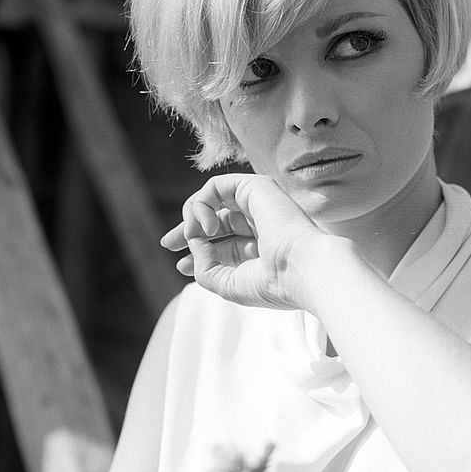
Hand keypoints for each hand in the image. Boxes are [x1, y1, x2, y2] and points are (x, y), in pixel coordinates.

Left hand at [160, 173, 326, 308]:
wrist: (302, 270)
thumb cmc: (272, 284)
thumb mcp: (227, 284)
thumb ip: (205, 266)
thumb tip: (193, 243)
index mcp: (261, 249)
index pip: (222, 244)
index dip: (196, 251)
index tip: (180, 265)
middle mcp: (261, 224)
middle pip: (215, 220)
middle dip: (187, 230)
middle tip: (168, 243)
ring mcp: (259, 204)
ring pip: (212, 200)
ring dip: (193, 218)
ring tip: (197, 236)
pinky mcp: (255, 187)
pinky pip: (214, 188)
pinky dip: (201, 205)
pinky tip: (206, 227)